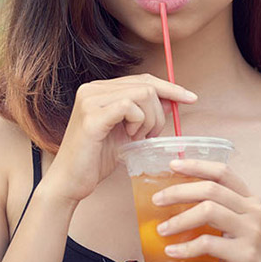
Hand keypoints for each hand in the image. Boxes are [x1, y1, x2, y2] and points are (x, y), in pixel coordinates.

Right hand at [45, 73, 197, 203]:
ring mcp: (90, 100)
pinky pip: (128, 107)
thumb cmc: (96, 159)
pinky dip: (137, 123)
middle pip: (147, 85)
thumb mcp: (127, 133)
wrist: (70, 182)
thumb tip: (172, 101)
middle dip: (159, 112)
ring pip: (142, 94)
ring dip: (149, 120)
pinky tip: (129, 137)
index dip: (170, 87)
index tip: (191, 98)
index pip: (144, 79)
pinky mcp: (90, 116)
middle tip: (151, 136)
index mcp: (100, 89)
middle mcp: (92, 88)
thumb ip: (145, 115)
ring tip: (138, 138)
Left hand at [151, 159, 260, 261]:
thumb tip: (177, 199)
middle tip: (158, 199)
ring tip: (162, 229)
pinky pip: (208, 243)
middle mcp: (253, 210)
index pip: (223, 172)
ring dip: (179, 220)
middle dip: (179, 191)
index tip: (173, 165)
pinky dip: (186, 247)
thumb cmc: (246, 252)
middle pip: (211, 189)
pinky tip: (173, 251)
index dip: (197, 165)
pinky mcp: (245, 253)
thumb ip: (218, 209)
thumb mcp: (237, 224)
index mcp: (249, 199)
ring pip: (208, 210)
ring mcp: (251, 231)